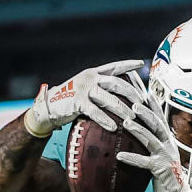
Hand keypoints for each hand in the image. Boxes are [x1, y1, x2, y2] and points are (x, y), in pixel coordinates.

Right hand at [23, 60, 145, 137]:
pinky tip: (114, 127)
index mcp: (93, 73)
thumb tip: (120, 96)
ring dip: (123, 109)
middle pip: (117, 83)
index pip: (115, 66)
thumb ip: (100, 88)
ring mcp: (84, 89)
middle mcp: (90, 78)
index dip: (128, 64)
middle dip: (132, 93)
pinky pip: (95, 112)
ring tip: (133, 118)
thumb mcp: (85, 88)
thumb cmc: (70, 100)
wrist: (48, 106)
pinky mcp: (77, 102)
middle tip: (143, 103)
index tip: (141, 63)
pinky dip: (105, 120)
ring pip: (109, 98)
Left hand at [117, 88, 191, 191]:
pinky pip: (145, 163)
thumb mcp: (160, 152)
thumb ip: (152, 139)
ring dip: (138, 129)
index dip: (151, 102)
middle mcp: (168, 144)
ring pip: (152, 139)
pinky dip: (132, 158)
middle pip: (156, 123)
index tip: (142, 90)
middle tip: (132, 102)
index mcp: (167, 138)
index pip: (159, 115)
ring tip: (125, 122)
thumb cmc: (165, 173)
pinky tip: (120, 156)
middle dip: (145, 111)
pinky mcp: (161, 170)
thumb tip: (139, 126)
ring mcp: (166, 156)